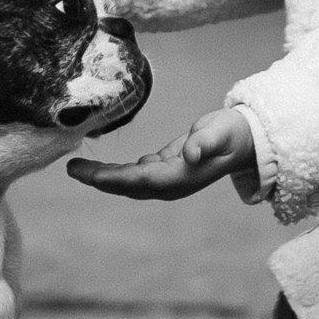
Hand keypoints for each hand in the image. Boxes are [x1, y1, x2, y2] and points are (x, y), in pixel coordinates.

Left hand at [68, 108, 258, 203]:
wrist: (246, 139)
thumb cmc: (233, 133)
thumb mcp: (222, 133)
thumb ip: (205, 142)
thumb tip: (190, 154)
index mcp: (180, 178)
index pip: (139, 181)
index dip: (113, 179)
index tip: (90, 175)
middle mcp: (170, 184)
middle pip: (128, 185)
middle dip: (99, 179)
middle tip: (72, 169)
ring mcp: (168, 178)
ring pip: (129, 181)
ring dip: (103, 176)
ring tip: (77, 167)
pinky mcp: (166, 168)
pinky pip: (136, 174)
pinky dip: (116, 171)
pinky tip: (100, 166)